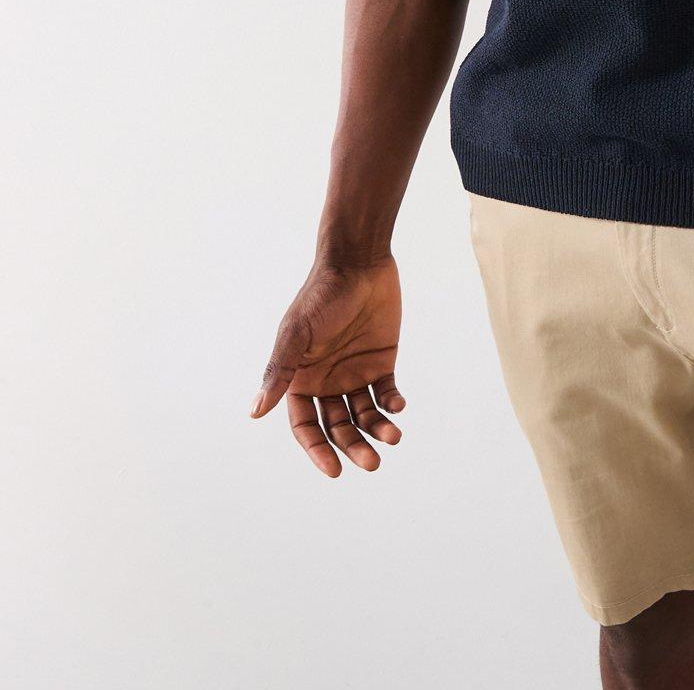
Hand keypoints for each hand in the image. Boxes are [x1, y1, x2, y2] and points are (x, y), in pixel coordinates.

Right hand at [249, 255, 405, 476]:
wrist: (358, 263)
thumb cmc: (321, 296)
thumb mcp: (296, 334)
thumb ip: (279, 372)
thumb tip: (254, 413)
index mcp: (301, 380)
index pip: (306, 427)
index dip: (318, 450)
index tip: (334, 470)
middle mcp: (327, 382)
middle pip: (338, 427)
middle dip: (353, 447)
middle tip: (372, 463)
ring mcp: (354, 373)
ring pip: (364, 415)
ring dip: (377, 430)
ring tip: (393, 437)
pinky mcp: (380, 362)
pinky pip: (386, 393)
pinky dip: (392, 404)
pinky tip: (398, 406)